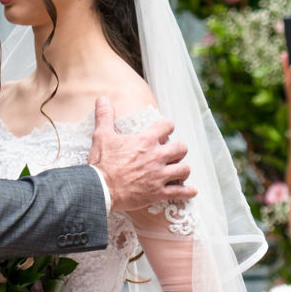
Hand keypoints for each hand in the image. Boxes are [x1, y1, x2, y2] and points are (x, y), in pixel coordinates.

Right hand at [86, 97, 195, 211]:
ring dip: (182, 170)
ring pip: (184, 169)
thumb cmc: (101, 163)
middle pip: (181, 148)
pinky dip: (188, 192)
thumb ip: (105, 116)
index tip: (164, 132)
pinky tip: (190, 191)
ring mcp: (159, 176)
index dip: (167, 127)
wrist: (100, 189)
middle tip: (172, 154)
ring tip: (178, 171)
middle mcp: (156, 157)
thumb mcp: (101, 136)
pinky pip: (181, 192)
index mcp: (146, 141)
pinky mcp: (158, 193)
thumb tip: (103, 98)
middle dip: (178, 150)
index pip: (167, 126)